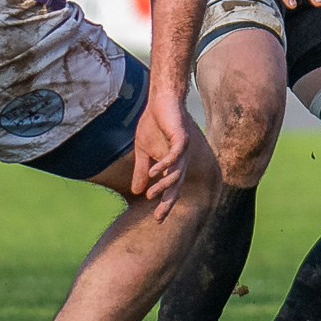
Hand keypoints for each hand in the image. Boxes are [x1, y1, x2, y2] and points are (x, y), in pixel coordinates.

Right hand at [131, 94, 188, 221]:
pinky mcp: (182, 137)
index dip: (165, 204)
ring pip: (177, 173)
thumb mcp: (142, 151)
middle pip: (176, 186)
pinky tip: (154, 172)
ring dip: (164, 185)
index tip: (156, 220)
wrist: (161, 100)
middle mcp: (181, 160)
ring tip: (151, 195)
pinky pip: (176, 155)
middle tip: (158, 217)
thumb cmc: (153, 124)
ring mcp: (183, 149)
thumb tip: (137, 192)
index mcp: (172, 165)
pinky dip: (165, 164)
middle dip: (168, 202)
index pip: (170, 188)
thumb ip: (141, 171)